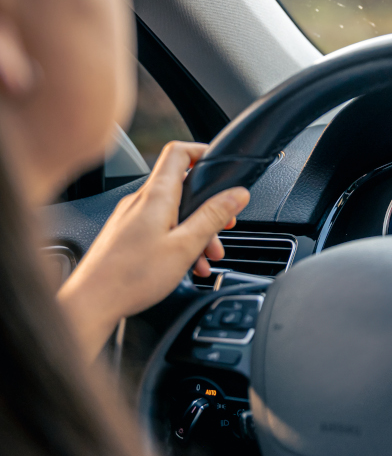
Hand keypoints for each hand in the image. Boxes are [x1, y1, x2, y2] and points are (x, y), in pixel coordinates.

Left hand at [57, 141, 249, 359]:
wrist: (91, 303)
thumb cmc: (131, 277)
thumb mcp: (185, 246)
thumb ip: (212, 216)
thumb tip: (237, 194)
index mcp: (155, 196)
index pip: (179, 152)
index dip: (203, 152)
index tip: (221, 168)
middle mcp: (140, 201)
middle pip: (182, 187)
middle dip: (208, 207)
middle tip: (224, 226)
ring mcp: (130, 217)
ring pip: (172, 211)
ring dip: (195, 230)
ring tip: (206, 256)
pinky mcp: (125, 234)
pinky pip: (159, 227)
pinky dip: (177, 240)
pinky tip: (186, 264)